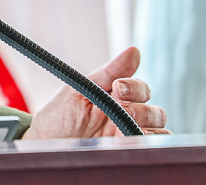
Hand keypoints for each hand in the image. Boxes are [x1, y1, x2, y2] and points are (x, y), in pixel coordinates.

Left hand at [25, 46, 169, 138]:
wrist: (45, 147)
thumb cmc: (60, 118)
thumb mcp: (82, 90)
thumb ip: (110, 73)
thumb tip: (134, 51)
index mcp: (118, 99)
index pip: (142, 90)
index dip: (135, 87)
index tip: (118, 87)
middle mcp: (129, 119)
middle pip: (156, 112)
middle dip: (141, 109)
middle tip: (121, 108)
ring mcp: (130, 139)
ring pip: (159, 131)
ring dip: (147, 125)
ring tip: (122, 127)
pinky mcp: (128, 155)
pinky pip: (154, 150)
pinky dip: (149, 143)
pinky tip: (127, 140)